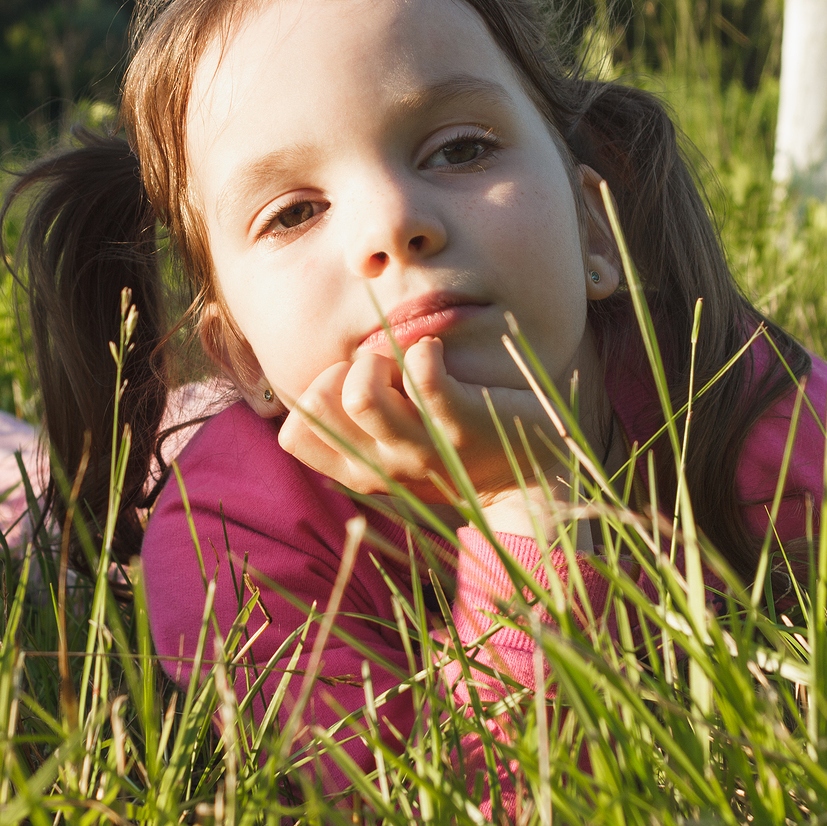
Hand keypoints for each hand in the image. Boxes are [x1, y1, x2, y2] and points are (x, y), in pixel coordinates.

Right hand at [277, 336, 566, 512]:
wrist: (533, 477)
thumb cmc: (457, 447)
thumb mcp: (396, 448)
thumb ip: (358, 425)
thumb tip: (328, 377)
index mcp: (359, 472)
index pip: (293, 436)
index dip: (317, 394)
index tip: (357, 387)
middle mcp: (383, 468)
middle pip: (318, 402)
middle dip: (347, 367)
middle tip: (388, 369)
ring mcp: (423, 451)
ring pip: (361, 394)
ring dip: (381, 358)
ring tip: (409, 359)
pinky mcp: (463, 427)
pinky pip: (422, 376)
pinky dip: (425, 348)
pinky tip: (438, 351)